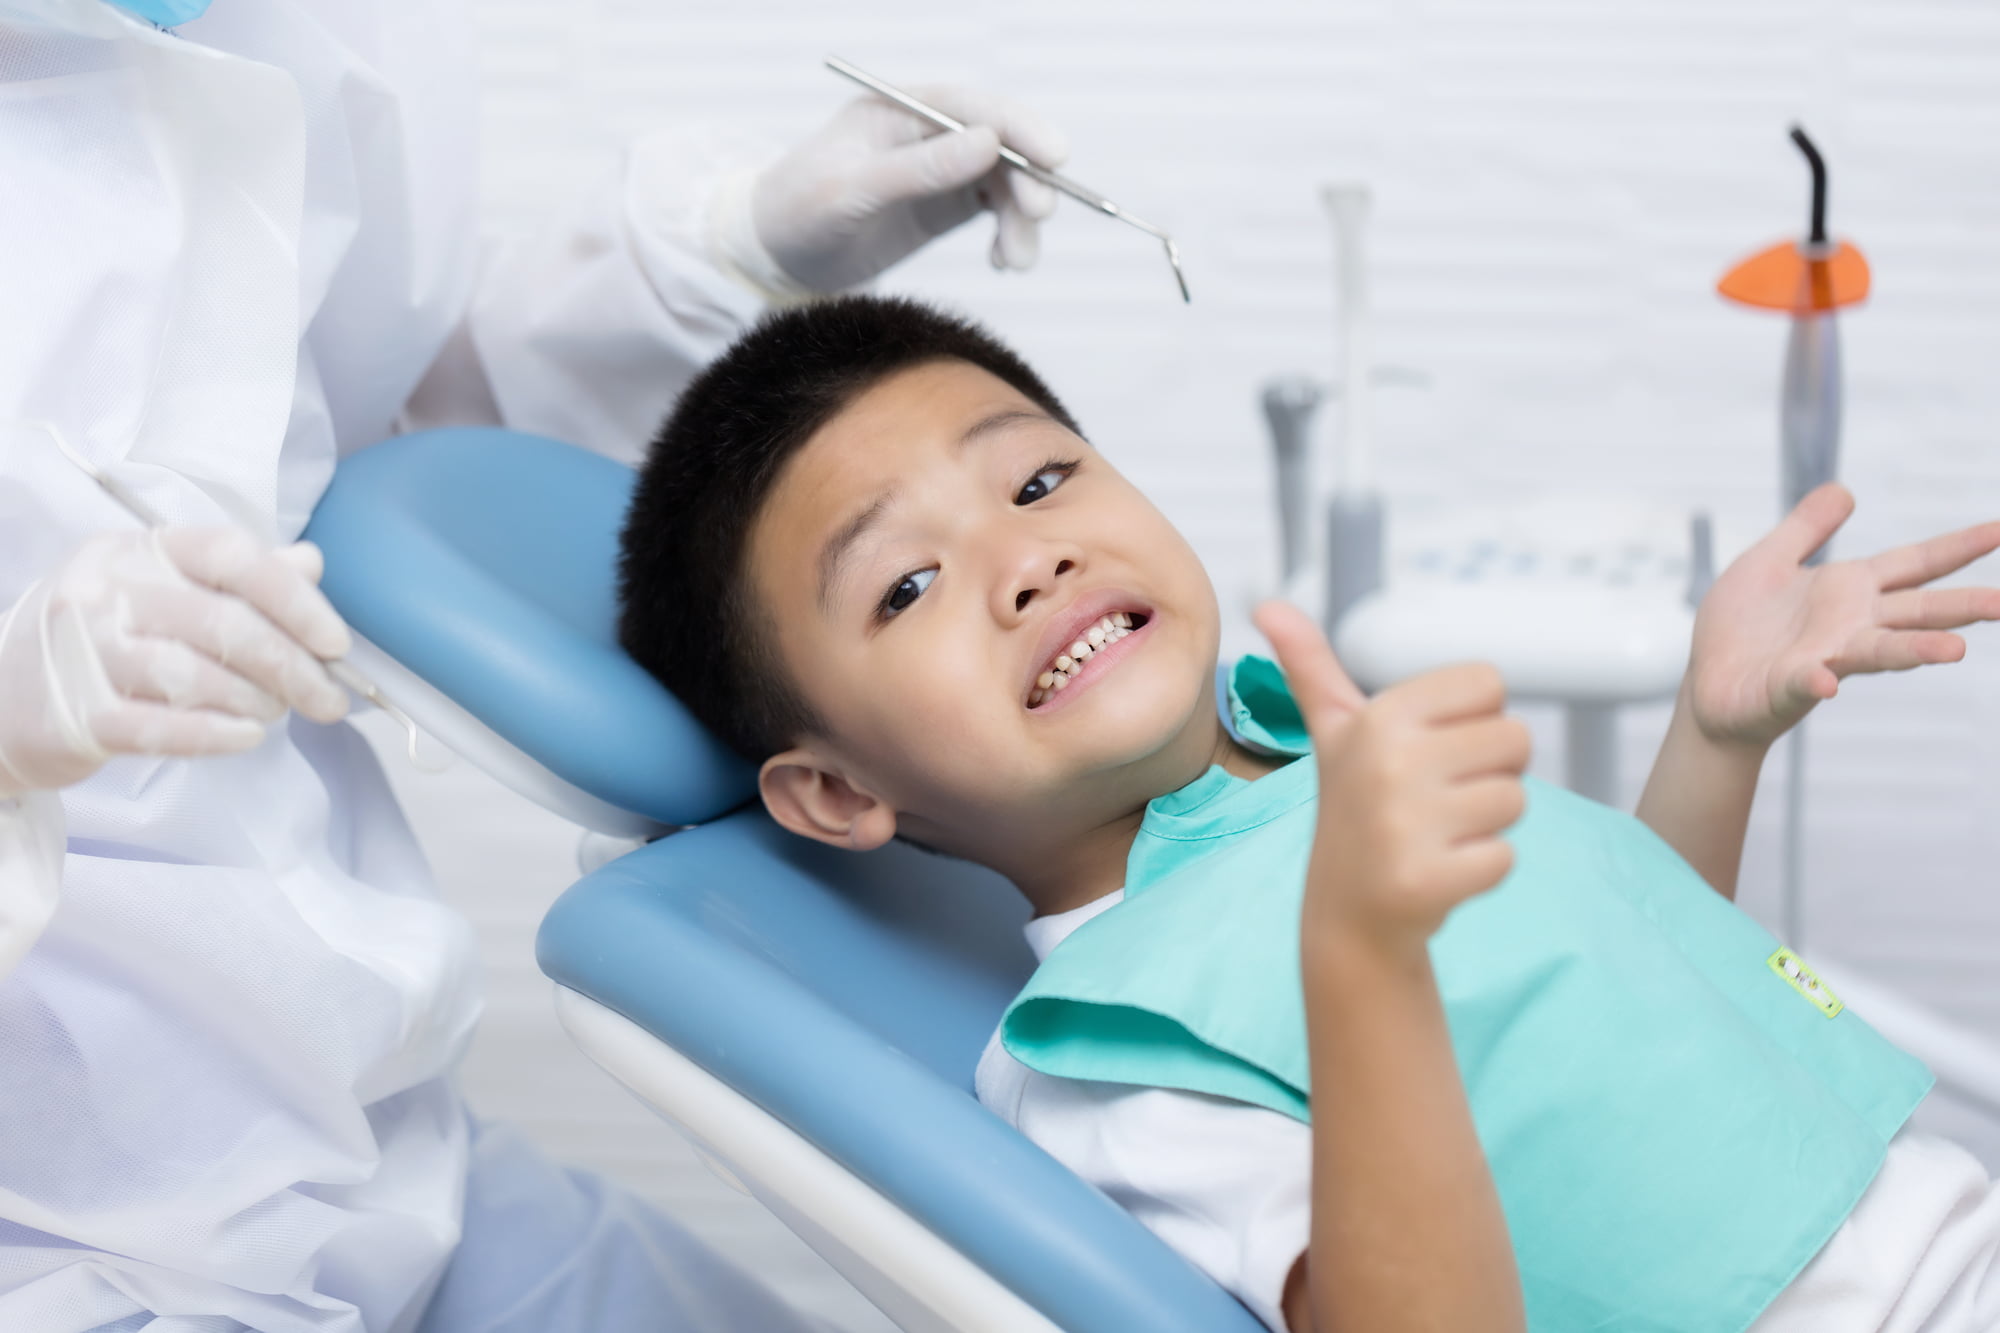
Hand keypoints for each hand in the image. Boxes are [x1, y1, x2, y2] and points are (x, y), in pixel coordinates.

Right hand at [0, 528, 351, 797]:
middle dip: (293, 667)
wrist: (2, 701)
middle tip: (327, 700)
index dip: (296, 598)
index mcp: (139, 550)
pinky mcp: (77, 713)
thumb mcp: (162, 592)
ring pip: (196, 675)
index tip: (336, 643)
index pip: (230, 555)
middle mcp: (106, 590)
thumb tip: (309, 564)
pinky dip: (218, 734)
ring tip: (274, 714)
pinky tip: (246, 737)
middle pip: (224, 622)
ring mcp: (84, 651)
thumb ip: (237, 578)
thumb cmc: (103, 643)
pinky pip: (164, 727)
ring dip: (256, 701)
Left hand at [752, 84, 1067, 292]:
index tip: (1055, 158)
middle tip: (1038, 217)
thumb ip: (919, 169)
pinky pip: (995, 211)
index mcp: (899, 110)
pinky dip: (1009, 235)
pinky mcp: (944, 204)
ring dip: (1021, 219)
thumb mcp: (852, 191)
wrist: (775, 256)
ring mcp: (939, 168)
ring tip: (1016, 261)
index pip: (973, 107)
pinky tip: (1003, 262)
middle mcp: (926, 133)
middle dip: (1028, 179)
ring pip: (1004, 182)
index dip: (1019, 127)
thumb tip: (989, 144)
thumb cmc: (799, 212)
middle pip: (1000, 144)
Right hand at [1256, 601, 1528, 954]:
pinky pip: (1505, 858)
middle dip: (1487, 773)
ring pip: (1515, 800)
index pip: (1490, 684)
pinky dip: (1482, 870)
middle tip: (1437, 800)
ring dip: (1486, 824)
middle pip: (1516, 739)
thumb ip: (1311, 666)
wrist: (1346, 914)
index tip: (1432, 751)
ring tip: (1435, 836)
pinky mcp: (1425, 881)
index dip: (1472, 721)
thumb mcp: (1333, 732)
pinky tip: (1438, 872)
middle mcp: (1389, 762)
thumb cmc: (1356, 808)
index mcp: (1379, 716)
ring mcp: (1404, 824)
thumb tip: (1267, 603)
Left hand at [1685, 484, 1999, 749]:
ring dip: (1915, 651)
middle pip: (1916, 612)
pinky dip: (1816, 681)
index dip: (1958, 546)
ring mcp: (1824, 659)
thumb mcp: (1768, 562)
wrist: (1706, 686)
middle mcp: (1850, 626)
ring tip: (1955, 650)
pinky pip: (1805, 682)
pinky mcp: (1787, 687)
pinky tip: (1826, 682)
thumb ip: (1805, 528)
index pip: (1914, 564)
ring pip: (1879, 653)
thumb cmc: (1741, 627)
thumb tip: (1844, 489)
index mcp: (1849, 590)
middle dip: (1961, 607)